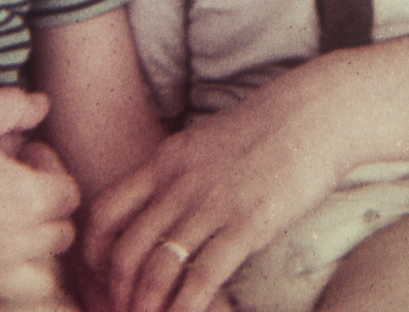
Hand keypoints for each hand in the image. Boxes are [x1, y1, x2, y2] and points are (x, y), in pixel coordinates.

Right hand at [0, 90, 80, 308]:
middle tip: (18, 190)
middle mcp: (12, 244)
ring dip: (35, 261)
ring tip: (12, 237)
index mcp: (25, 198)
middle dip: (47, 213)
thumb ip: (16, 105)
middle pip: (58, 237)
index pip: (68, 194)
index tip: (26, 157)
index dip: (51, 170)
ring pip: (38, 283)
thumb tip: (41, 105)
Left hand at [83, 89, 342, 311]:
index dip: (95, 251)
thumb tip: (166, 206)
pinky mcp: (246, 226)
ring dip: (146, 304)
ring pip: (158, 269)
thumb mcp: (205, 141)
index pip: (106, 212)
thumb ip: (179, 173)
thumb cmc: (265, 128)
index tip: (101, 275)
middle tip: (120, 309)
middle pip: (126, 248)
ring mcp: (211, 206)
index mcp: (165, 162)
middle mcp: (179, 185)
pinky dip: (186, 307)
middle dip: (117, 289)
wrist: (312, 115)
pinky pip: (202, 278)